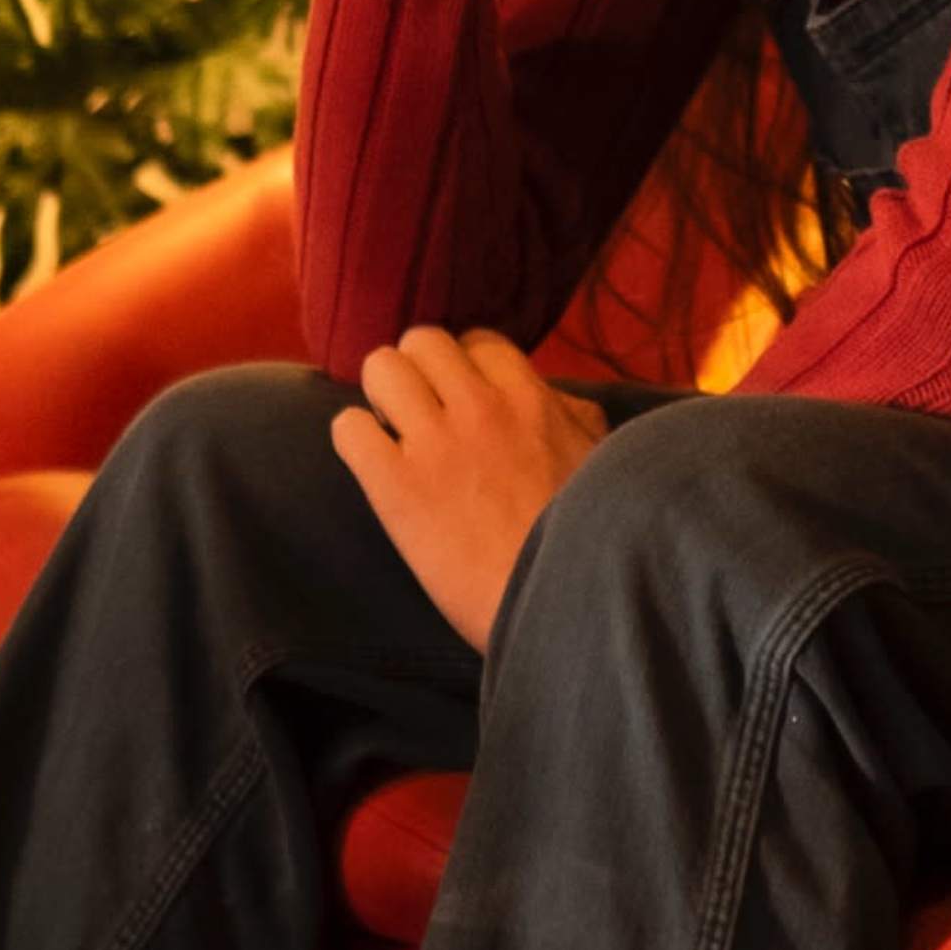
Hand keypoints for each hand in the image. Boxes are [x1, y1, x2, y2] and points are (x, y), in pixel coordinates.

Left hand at [332, 325, 605, 648]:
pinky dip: (354, 442)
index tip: (462, 398)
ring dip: (381, 397)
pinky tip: (374, 468)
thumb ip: (573, 419)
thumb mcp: (601, 462)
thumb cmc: (589, 541)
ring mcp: (435, 444)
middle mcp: (480, 407)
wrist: (563, 607)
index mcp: (532, 400)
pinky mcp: (395, 487)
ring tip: (392, 434)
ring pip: (380, 368)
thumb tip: (555, 398)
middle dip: (416, 372)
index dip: (464, 368)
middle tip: (419, 413)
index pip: (479, 342)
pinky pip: (348, 428)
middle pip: (422, 341)